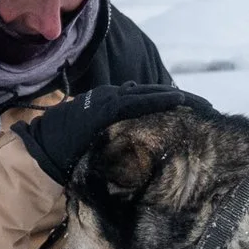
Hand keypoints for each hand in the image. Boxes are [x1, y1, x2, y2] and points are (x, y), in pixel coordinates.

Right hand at [18, 83, 205, 185]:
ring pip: (149, 94)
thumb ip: (112, 136)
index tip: (190, 109)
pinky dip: (159, 99)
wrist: (42, 154)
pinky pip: (139, 102)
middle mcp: (109, 97)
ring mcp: (108, 101)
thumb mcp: (93, 141)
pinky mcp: (106, 107)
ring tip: (202, 104)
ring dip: (177, 98)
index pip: (144, 99)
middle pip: (152, 94)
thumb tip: (131, 143)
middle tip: (206, 106)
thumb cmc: (63, 153)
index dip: (167, 102)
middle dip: (181, 99)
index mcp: (107, 104)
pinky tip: (179, 100)